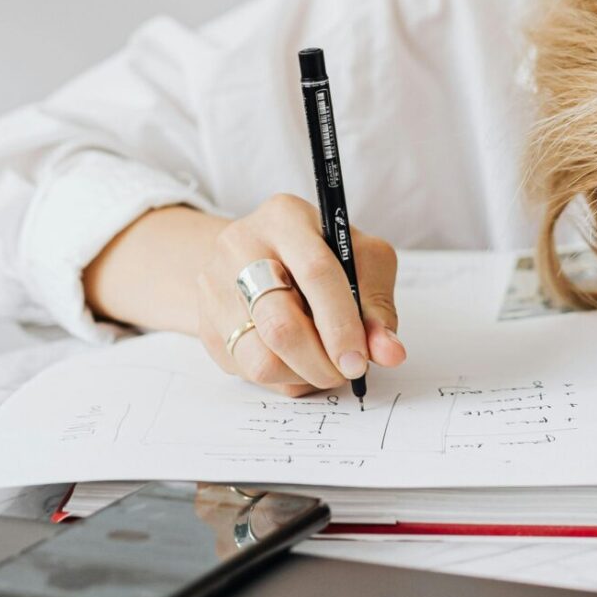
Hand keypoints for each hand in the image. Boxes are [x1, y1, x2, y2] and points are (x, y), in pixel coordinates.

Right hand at [194, 194, 405, 395]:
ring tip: (325, 366)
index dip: (342, 323)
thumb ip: (377, 306)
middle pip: (280, 323)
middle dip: (322, 361)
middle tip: (347, 372)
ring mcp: (214, 287)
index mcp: (285, 218)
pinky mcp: (206, 325)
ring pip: (259, 358)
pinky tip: (299, 361)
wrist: (258, 257)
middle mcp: (240, 247)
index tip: (360, 359)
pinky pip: (247, 372)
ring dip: (303, 376)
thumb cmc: (323, 257)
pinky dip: (283, 379)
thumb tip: (390, 352)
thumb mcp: (361, 262)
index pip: (315, 273)